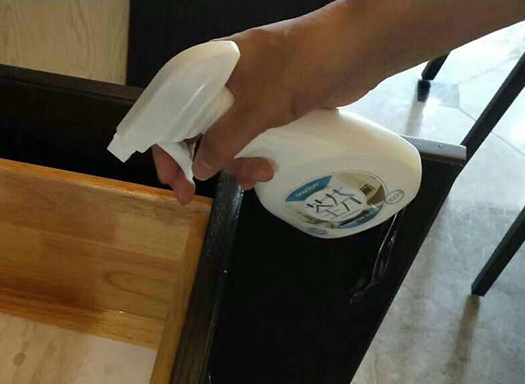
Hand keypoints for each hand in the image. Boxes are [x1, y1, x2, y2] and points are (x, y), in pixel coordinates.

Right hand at [153, 10, 378, 203]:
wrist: (358, 50)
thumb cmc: (302, 66)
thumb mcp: (258, 107)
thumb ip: (224, 139)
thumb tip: (199, 169)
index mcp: (210, 69)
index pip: (171, 108)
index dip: (166, 145)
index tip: (172, 178)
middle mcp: (225, 81)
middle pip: (198, 129)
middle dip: (205, 162)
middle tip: (199, 192)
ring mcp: (251, 94)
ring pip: (228, 138)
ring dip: (237, 163)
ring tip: (258, 176)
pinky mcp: (274, 106)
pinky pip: (253, 138)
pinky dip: (255, 157)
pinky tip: (266, 171)